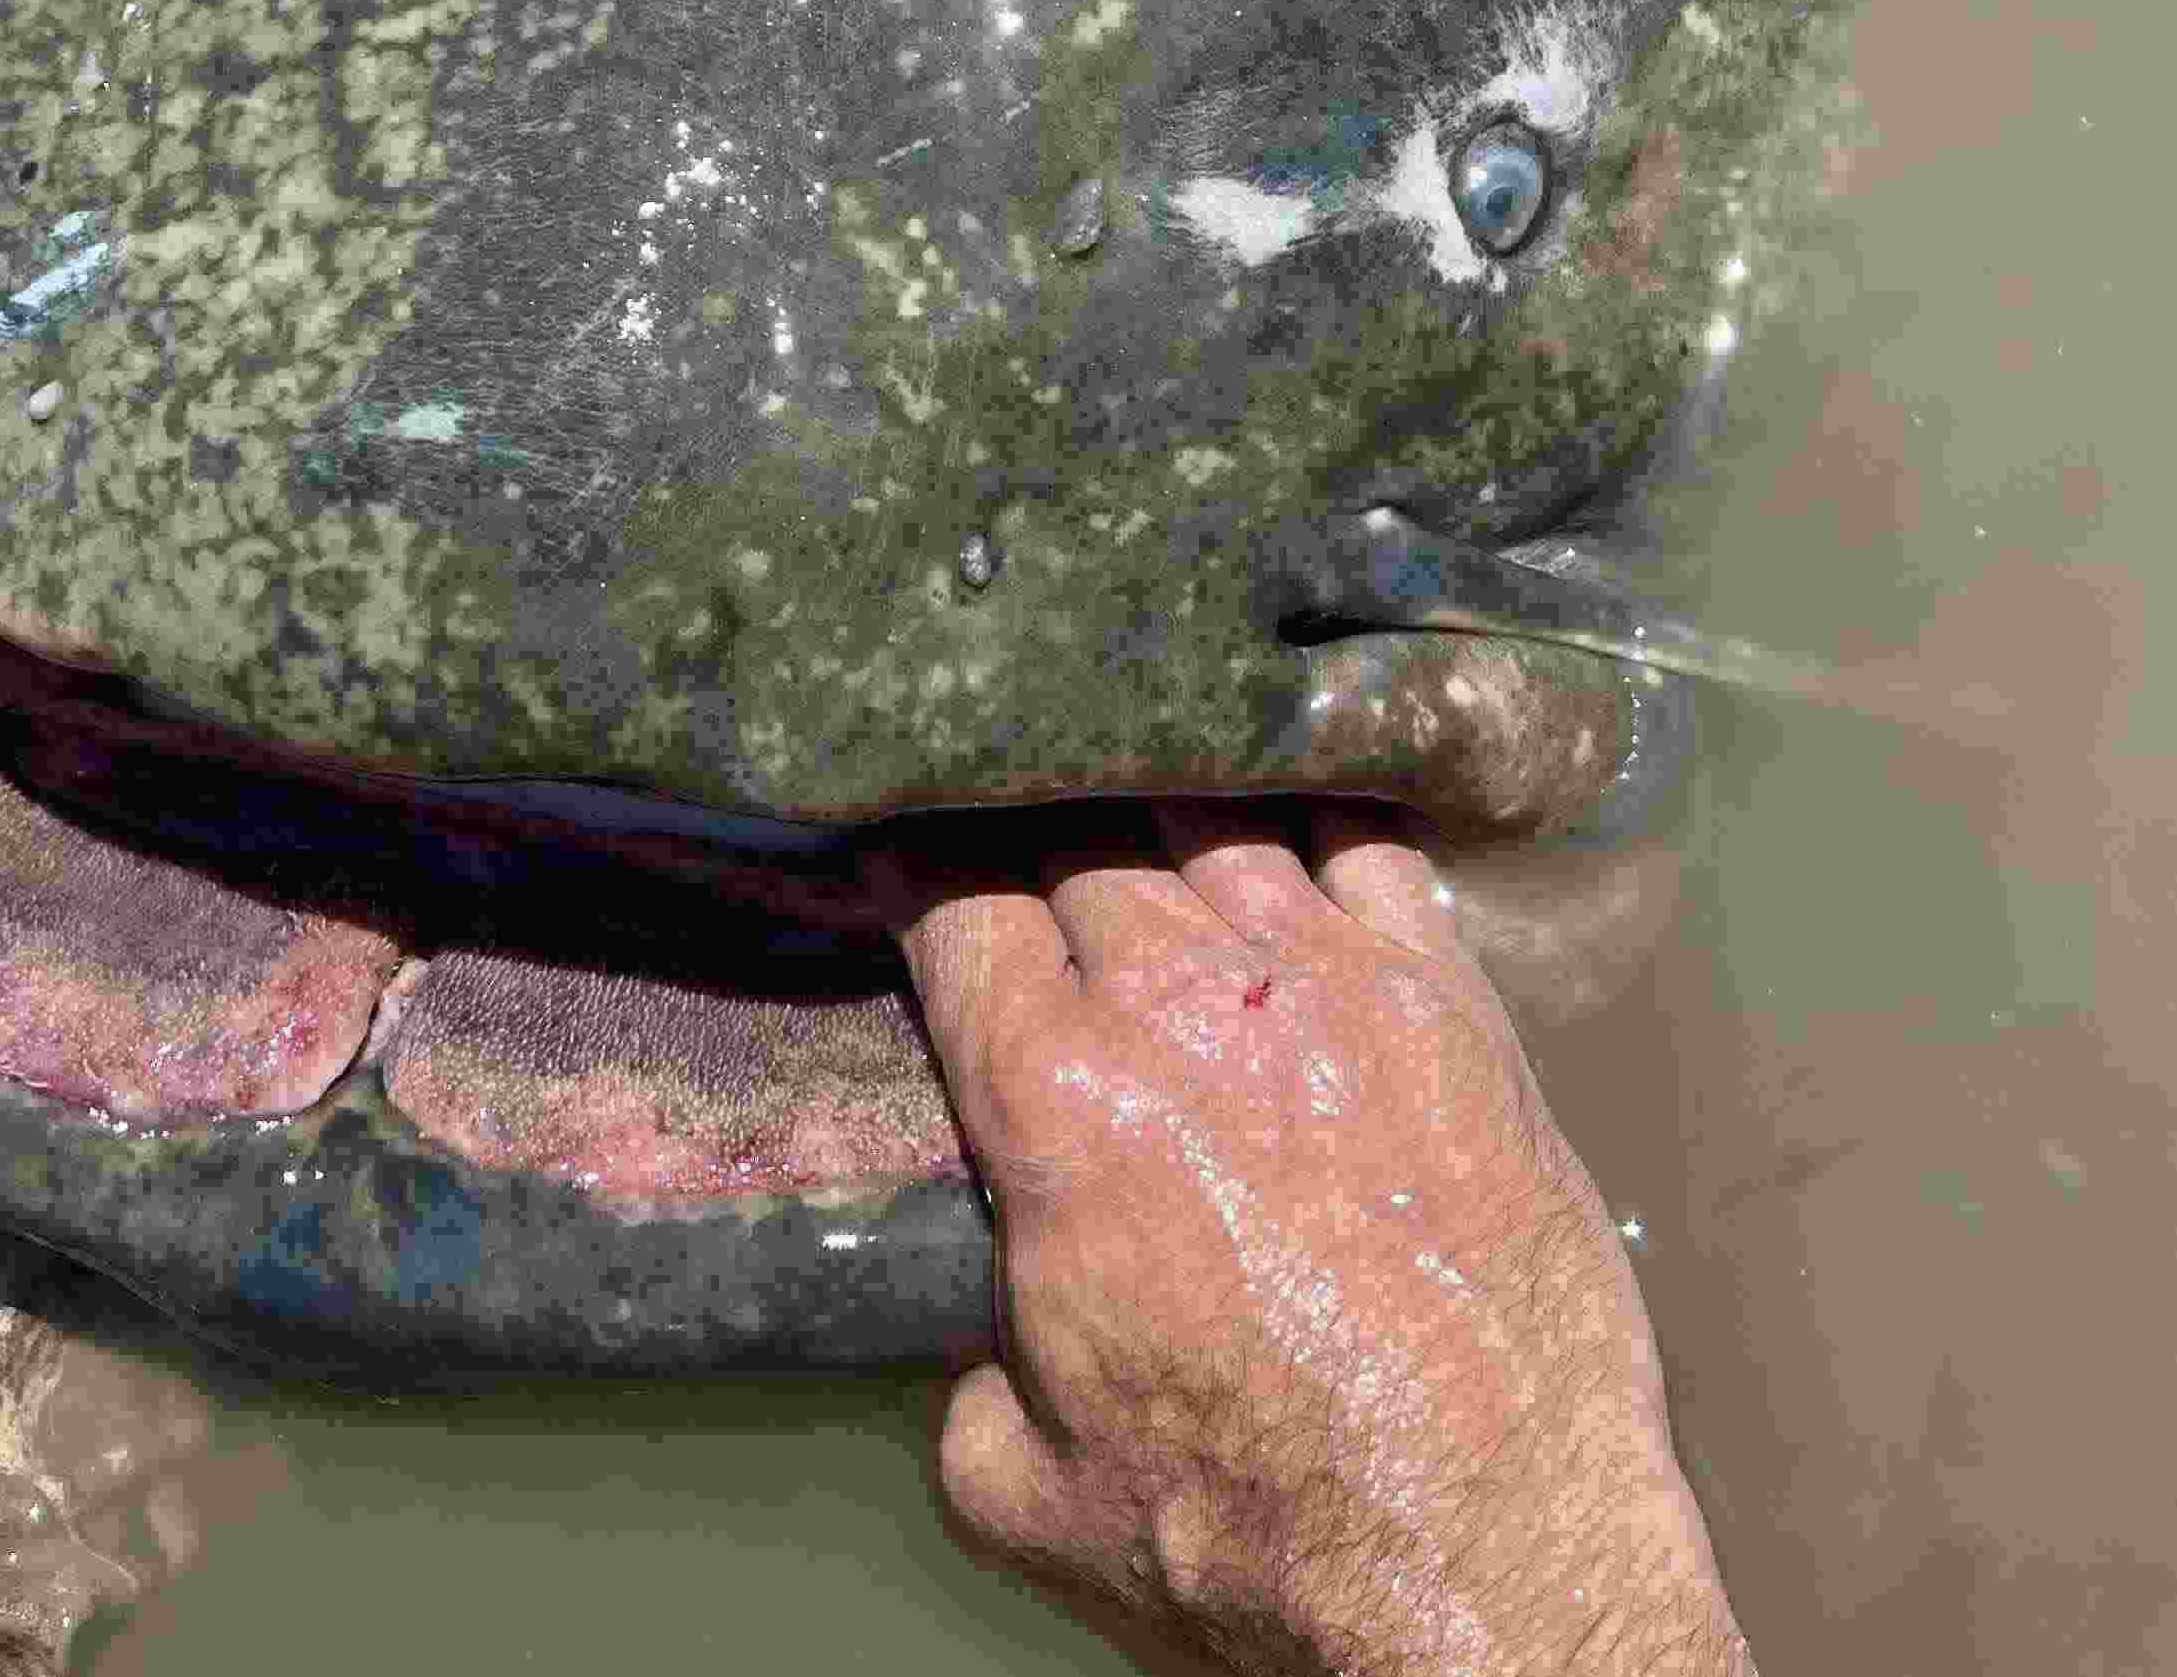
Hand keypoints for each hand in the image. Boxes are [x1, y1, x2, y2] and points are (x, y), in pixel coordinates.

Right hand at [877, 802, 1747, 1675]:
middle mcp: (1185, 1013)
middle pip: (1078, 846)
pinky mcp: (1452, 1008)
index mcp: (1059, 1105)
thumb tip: (976, 1336)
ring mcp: (1331, 991)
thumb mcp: (1021, 1489)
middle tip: (1032, 869)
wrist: (1488, 1571)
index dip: (919, 872)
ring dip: (1166, 835)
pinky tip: (1294, 856)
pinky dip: (1313, 838)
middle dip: (1038, 853)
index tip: (910, 858)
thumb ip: (963, 1376)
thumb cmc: (1259, 1537)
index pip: (955, 908)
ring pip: (1214, 827)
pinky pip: (1365, 852)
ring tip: (1153, 845)